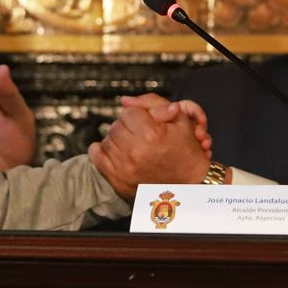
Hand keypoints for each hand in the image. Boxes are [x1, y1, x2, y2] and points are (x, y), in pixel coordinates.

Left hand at [89, 104, 210, 200]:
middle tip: (140, 134)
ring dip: (118, 140)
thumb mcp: (180, 121)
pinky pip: (97, 157)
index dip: (139, 115)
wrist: (190, 186)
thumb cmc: (187, 153)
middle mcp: (135, 151)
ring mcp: (125, 167)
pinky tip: (115, 152)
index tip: (147, 123)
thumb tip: (124, 100)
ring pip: (108, 140)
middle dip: (128, 127)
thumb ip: (153, 103)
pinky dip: (102, 151)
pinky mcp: (117, 180)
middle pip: (116, 125)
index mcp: (151, 134)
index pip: (129, 112)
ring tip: (133, 145)